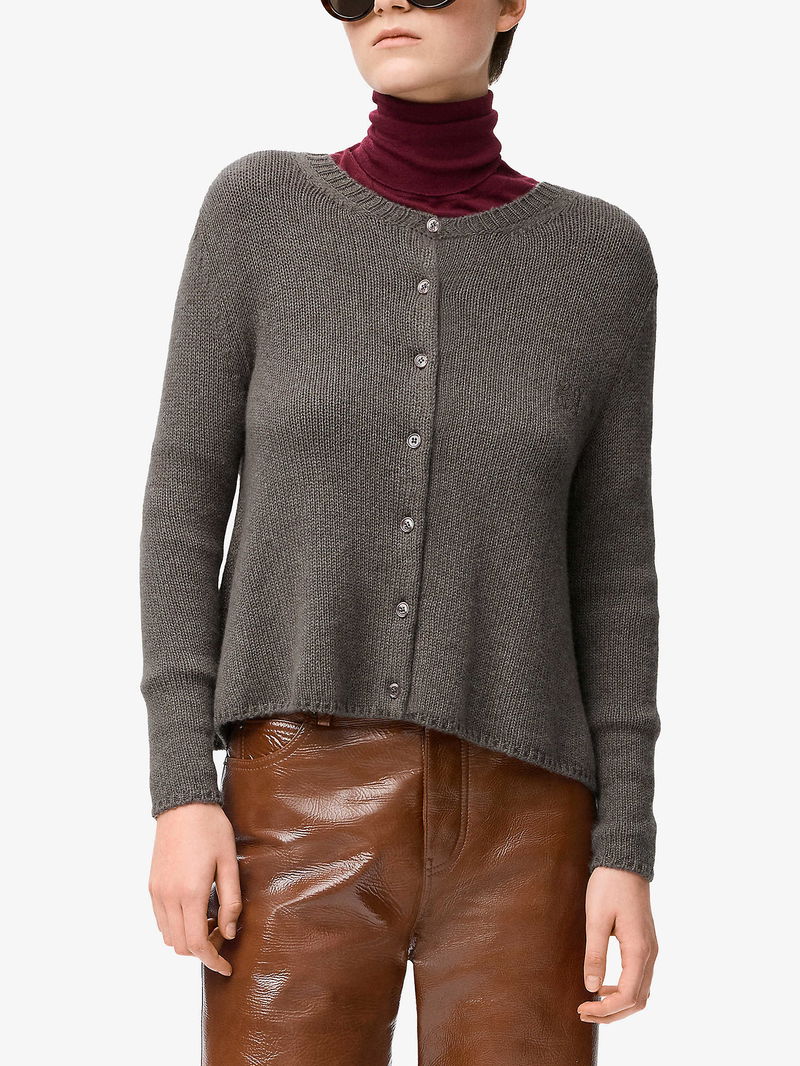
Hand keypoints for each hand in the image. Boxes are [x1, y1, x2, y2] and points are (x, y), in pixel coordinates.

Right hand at [148, 802, 241, 975]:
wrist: (183, 804)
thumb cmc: (211, 829)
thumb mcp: (229, 862)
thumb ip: (231, 900)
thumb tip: (230, 933)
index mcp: (191, 892)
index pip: (198, 944)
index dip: (213, 961)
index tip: (227, 967)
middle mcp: (169, 897)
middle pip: (182, 946)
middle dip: (203, 952)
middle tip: (224, 939)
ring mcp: (157, 892)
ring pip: (169, 937)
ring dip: (189, 940)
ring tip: (211, 923)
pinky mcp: (152, 886)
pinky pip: (161, 921)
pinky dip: (177, 927)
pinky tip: (195, 913)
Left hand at [577, 866, 657, 1023]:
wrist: (624, 863)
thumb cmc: (609, 886)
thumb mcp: (596, 918)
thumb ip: (595, 954)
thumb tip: (591, 988)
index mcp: (638, 950)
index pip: (627, 996)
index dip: (605, 1009)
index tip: (582, 1009)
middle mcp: (649, 954)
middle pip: (637, 1001)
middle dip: (612, 1014)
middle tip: (584, 1013)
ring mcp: (650, 950)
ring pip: (641, 993)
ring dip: (618, 1005)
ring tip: (592, 1004)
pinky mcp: (645, 946)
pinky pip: (639, 979)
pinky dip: (623, 991)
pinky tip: (604, 986)